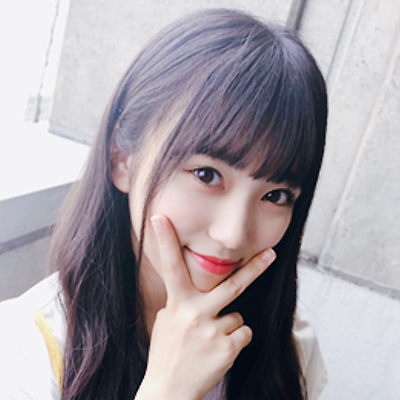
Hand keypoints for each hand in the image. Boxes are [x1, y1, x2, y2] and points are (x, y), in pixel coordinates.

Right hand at [135, 214, 275, 399]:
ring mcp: (213, 331)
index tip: (159, 217)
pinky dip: (235, 340)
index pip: (170, 266)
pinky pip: (243, 333)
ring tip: (209, 342)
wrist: (168, 392)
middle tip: (272, 253)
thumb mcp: (166, 322)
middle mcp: (195, 313)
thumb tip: (197, 293)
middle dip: (254, 268)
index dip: (165, 240)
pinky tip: (218, 351)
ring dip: (228, 326)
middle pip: (232, 285)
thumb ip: (182, 303)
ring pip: (238, 316)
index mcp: (177, 303)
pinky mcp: (228, 348)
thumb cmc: (166, 353)